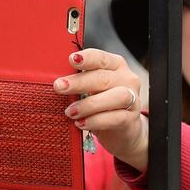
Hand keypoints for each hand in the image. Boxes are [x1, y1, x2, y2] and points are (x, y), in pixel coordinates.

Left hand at [54, 49, 148, 171]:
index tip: (71, 59)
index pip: (102, 58)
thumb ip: (79, 82)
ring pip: (115, 97)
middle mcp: (127, 79)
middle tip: (59, 87)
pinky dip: (96, 120)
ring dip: (89, 104)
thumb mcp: (91, 89)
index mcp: (116, 66)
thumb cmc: (101, 105)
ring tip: (70, 112)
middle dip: (79, 82)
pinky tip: (81, 123)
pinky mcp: (131, 119)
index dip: (87, 58)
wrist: (122, 131)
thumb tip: (57, 81)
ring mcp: (133, 99)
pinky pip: (115, 118)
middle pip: (104, 78)